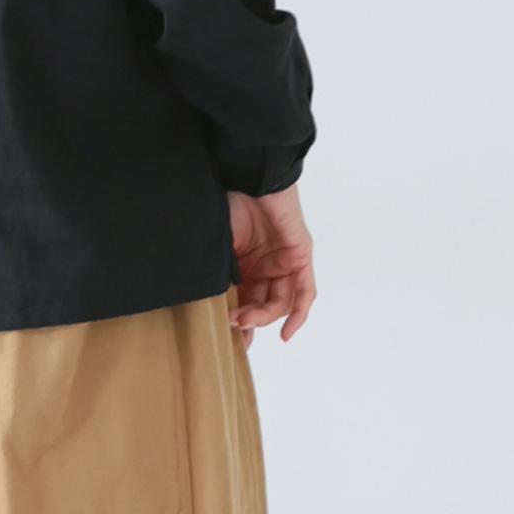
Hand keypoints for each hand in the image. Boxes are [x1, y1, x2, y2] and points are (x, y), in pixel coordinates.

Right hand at [227, 181, 315, 349]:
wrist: (245, 177)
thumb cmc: (227, 203)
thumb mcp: (220, 245)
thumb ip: (221, 273)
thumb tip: (209, 304)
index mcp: (246, 261)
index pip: (246, 298)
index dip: (239, 320)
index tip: (226, 336)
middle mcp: (267, 264)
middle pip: (264, 303)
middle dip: (250, 320)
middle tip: (234, 325)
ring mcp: (286, 261)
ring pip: (281, 301)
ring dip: (264, 315)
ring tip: (245, 319)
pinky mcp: (300, 256)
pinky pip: (305, 292)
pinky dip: (298, 314)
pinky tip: (286, 331)